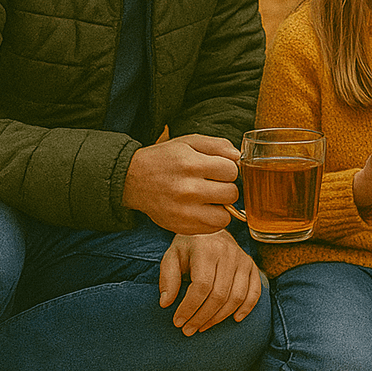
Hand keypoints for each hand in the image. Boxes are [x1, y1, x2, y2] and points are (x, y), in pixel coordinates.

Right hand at [123, 134, 239, 234]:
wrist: (133, 179)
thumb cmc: (166, 159)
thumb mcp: (190, 141)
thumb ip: (218, 145)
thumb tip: (238, 157)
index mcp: (192, 164)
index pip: (232, 171)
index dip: (228, 169)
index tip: (218, 169)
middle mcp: (188, 190)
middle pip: (231, 193)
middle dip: (226, 187)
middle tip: (213, 184)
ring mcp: (184, 212)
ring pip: (225, 216)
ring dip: (222, 207)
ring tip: (210, 198)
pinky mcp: (180, 227)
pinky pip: (213, 228)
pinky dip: (212, 220)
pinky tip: (202, 209)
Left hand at [158, 230, 262, 335]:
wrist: (211, 227)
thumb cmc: (188, 246)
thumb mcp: (172, 256)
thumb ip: (168, 278)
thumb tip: (166, 303)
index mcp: (207, 249)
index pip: (201, 286)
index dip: (189, 307)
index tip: (178, 322)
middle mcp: (229, 253)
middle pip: (219, 294)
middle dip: (202, 317)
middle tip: (188, 330)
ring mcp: (243, 259)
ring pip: (237, 296)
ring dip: (220, 317)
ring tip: (203, 327)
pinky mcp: (252, 265)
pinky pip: (255, 291)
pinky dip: (247, 307)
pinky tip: (235, 319)